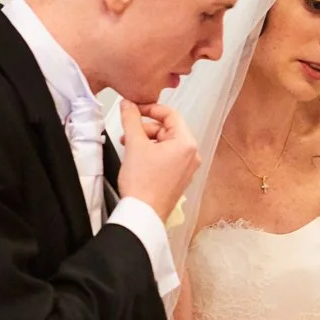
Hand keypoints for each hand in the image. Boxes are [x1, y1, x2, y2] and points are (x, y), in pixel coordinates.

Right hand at [117, 100, 199, 222]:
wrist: (142, 214)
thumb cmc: (143, 185)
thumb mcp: (134, 144)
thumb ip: (131, 119)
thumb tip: (128, 105)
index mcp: (186, 144)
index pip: (170, 114)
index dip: (150, 109)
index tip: (135, 109)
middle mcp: (191, 156)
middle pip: (167, 129)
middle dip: (145, 129)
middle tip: (128, 132)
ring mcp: (186, 169)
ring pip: (165, 144)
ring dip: (146, 141)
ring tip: (129, 147)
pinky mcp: (178, 179)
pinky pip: (166, 158)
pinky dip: (152, 154)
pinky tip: (137, 159)